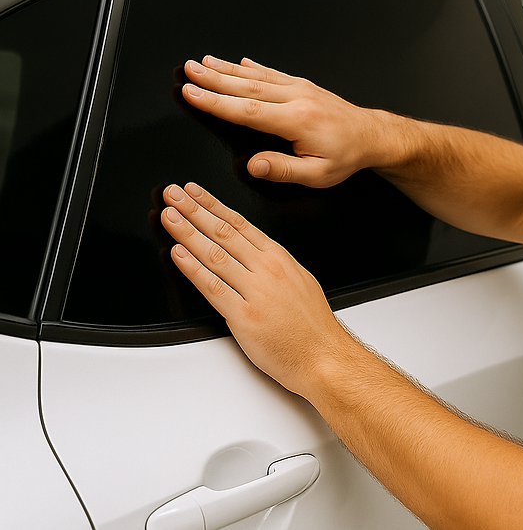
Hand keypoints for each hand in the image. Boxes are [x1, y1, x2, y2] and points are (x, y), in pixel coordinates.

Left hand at [160, 181, 344, 395]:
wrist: (324, 357)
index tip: (194, 193)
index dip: (213, 205)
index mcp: (280, 259)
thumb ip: (274, 266)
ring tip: (169, 217)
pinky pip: (212, 287)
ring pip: (215, 254)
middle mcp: (267, 270)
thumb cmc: (313, 327)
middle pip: (224, 232)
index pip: (240, 223)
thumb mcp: (300, 281)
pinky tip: (178, 254)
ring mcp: (255, 292)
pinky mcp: (244, 316)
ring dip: (187, 232)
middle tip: (172, 195)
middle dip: (194, 210)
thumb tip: (251, 253)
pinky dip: (192, 268)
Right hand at [182, 56, 381, 187]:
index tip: (192, 93)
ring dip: (227, 69)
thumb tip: (254, 167)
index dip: (216, 102)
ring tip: (202, 62)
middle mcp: (297, 98)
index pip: (247, 110)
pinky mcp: (303, 86)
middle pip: (247, 86)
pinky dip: (253, 67)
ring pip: (257, 76)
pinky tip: (239, 63)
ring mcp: (300, 89)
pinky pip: (273, 73)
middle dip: (213, 78)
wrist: (372, 136)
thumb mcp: (318, 175)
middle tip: (187, 70)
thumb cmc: (346, 156)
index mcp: (297, 121)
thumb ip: (284, 170)